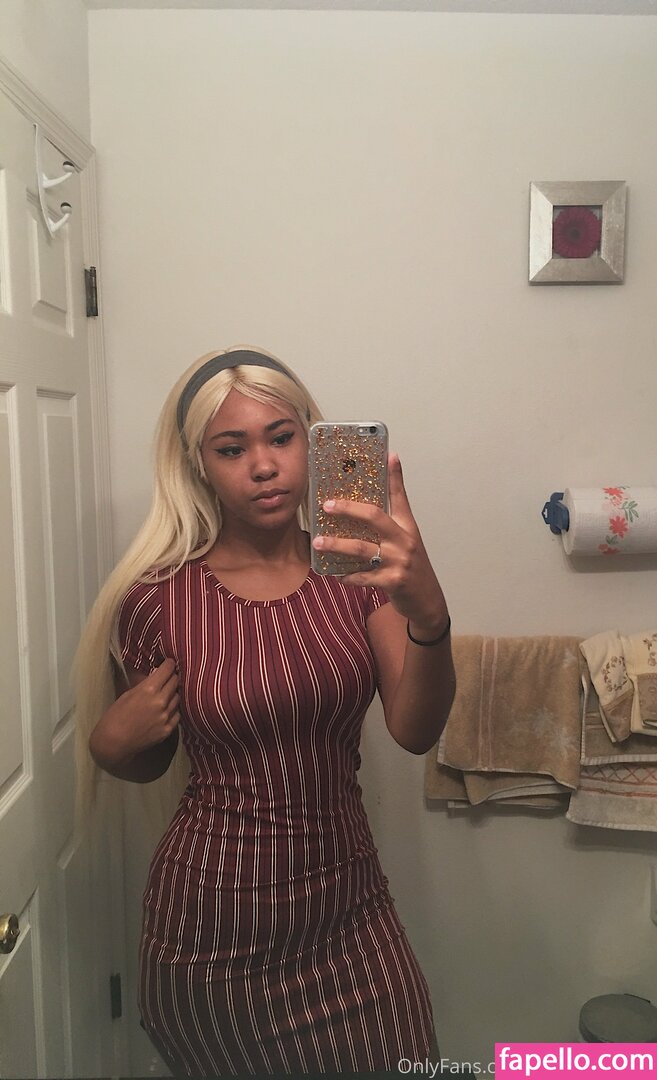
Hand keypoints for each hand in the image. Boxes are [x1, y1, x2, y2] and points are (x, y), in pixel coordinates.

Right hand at [91, 657, 180, 765]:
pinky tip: (166, 709)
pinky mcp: (167, 730)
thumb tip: (157, 676)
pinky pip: (177, 714)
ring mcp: (165, 717)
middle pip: (175, 682)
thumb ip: (145, 684)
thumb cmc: (115, 716)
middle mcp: (160, 702)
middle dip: (172, 677)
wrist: (113, 742)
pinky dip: (173, 710)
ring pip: (178, 697)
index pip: (168, 670)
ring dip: (173, 693)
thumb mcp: (128, 694)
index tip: (169, 663)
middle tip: (168, 677)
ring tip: (166, 694)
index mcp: (148, 689)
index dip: (169, 664)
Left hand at [311, 453, 448, 635]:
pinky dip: (347, 576)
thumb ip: (392, 522)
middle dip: (348, 509)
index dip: (395, 476)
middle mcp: (404, 541)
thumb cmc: (411, 567)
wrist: (427, 600)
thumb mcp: (407, 541)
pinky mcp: (393, 581)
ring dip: (337, 545)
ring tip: (318, 543)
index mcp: (407, 527)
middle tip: (326, 506)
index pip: (401, 497)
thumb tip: (378, 501)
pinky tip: (335, 574)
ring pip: (362, 548)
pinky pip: (363, 577)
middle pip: (375, 517)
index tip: (389, 455)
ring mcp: (399, 561)